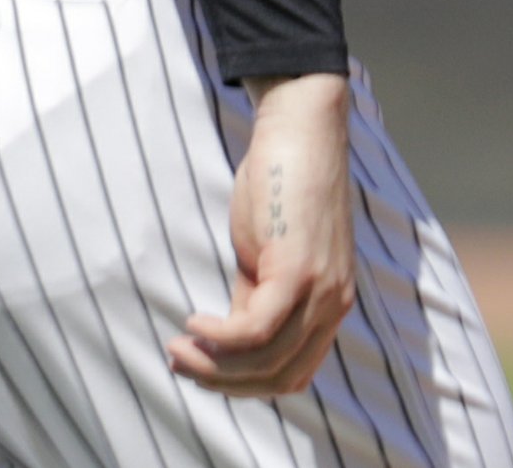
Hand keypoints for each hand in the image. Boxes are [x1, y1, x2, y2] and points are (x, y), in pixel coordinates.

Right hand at [169, 72, 354, 397]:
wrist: (300, 127)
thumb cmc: (280, 184)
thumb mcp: (268, 257)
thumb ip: (256, 299)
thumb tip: (227, 343)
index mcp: (330, 305)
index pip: (292, 374)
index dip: (243, 384)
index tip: (201, 369)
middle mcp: (334, 305)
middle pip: (280, 377)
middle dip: (223, 383)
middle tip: (179, 362)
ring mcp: (321, 290)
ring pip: (266, 361)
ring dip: (214, 365)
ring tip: (178, 347)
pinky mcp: (299, 271)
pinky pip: (255, 330)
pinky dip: (219, 338)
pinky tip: (193, 322)